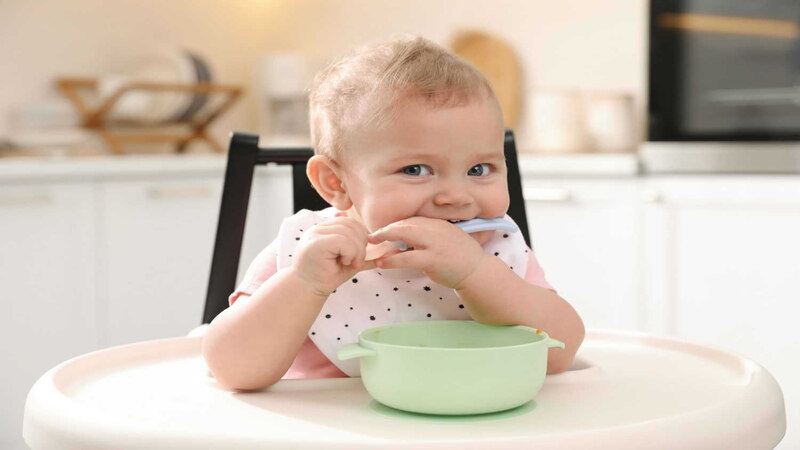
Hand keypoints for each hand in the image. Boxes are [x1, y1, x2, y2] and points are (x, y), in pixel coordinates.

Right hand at [292, 213, 376, 295]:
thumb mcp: (349, 262)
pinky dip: (349, 252)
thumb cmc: (326, 276)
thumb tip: (384, 254)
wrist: (307, 289)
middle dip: (360, 244)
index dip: (360, 236)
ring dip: (356, 250)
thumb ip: (363, 254)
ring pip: (348, 232)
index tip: (356, 255)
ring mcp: (315, 233)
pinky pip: (342, 240)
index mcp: (326, 228)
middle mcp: (319, 227)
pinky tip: (344, 262)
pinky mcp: (315, 243)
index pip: (350, 222)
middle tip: (356, 261)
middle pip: (351, 224)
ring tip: (349, 262)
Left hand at [368, 217, 490, 288]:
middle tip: (371, 237)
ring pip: (404, 235)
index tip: (383, 231)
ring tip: (373, 248)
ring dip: (385, 240)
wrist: (477, 271)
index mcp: (438, 224)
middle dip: (386, 230)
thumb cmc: (459, 258)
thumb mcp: (444, 241)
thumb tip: (401, 244)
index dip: (394, 225)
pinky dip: (392, 259)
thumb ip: (425, 239)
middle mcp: (436, 229)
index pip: (411, 220)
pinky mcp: (433, 259)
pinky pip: (406, 257)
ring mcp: (434, 243)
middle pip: (405, 224)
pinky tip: (383, 262)